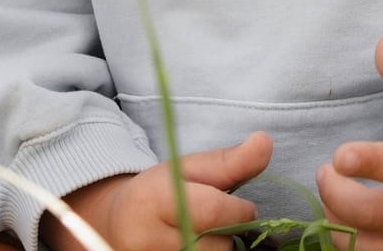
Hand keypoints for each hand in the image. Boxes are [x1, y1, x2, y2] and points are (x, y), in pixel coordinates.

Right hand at [45, 131, 272, 250]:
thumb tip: (265, 141)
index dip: (238, 209)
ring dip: (218, 250)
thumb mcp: (187, 169)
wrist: (117, 226)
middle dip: (227, 232)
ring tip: (200, 235)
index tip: (238, 204)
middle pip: (219, 246)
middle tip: (210, 221)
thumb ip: (229, 161)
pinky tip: (196, 247)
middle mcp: (148, 242)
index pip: (215, 212)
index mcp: (152, 202)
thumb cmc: (157, 193)